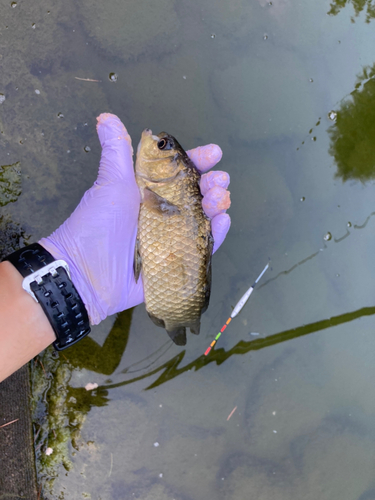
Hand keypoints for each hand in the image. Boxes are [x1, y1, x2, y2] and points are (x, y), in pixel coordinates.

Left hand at [40, 114, 230, 324]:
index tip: (213, 153)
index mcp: (148, 192)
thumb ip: (117, 150)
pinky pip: (202, 247)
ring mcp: (171, 238)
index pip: (179, 173)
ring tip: (220, 198)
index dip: (198, 161)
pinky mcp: (177, 262)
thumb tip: (107, 117)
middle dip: (212, 183)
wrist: (85, 273)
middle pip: (196, 195)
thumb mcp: (111, 182)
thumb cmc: (96, 225)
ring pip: (203, 218)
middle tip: (219, 180)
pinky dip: (217, 234)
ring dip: (217, 205)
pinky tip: (223, 220)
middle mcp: (162, 213)